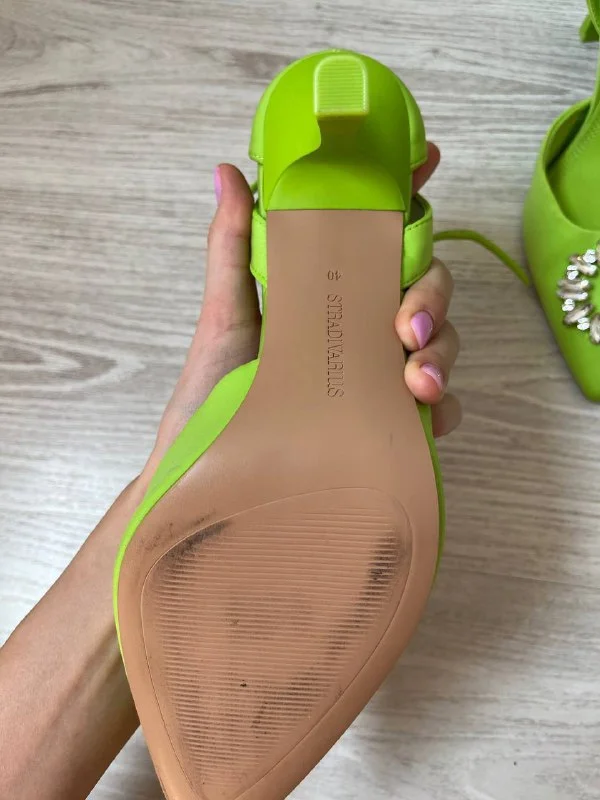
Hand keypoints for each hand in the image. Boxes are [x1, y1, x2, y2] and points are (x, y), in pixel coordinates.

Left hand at [144, 143, 459, 480]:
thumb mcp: (224, 318)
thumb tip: (227, 170)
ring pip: (440, 344)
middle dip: (433, 295)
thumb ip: (232, 247)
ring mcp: (377, 379)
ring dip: (443, 352)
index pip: (377, 238)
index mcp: (325, 294)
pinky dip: (443, 406)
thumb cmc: (210, 399)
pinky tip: (427, 414)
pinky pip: (436, 409)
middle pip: (423, 288)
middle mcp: (358, 331)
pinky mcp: (388, 429)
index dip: (408, 198)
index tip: (426, 162)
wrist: (213, 483)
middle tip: (411, 324)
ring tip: (416, 380)